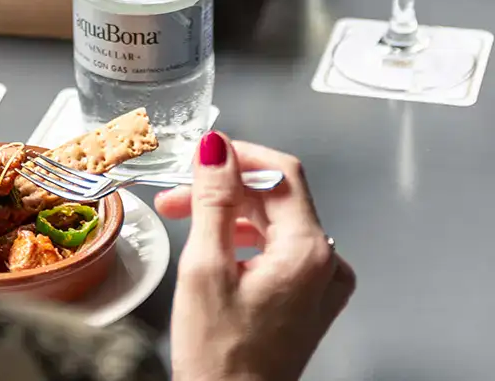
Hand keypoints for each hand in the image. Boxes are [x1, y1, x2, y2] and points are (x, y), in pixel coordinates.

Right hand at [155, 134, 354, 380]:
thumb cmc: (218, 357)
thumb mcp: (205, 267)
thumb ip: (213, 198)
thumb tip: (215, 147)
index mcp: (308, 252)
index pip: (281, 172)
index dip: (240, 156)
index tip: (204, 154)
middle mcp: (326, 264)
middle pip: (276, 197)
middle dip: (224, 189)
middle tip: (178, 194)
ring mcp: (321, 284)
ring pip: (275, 221)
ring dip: (229, 212)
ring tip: (183, 218)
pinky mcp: (309, 299)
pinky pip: (280, 248)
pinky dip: (245, 238)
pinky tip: (213, 245)